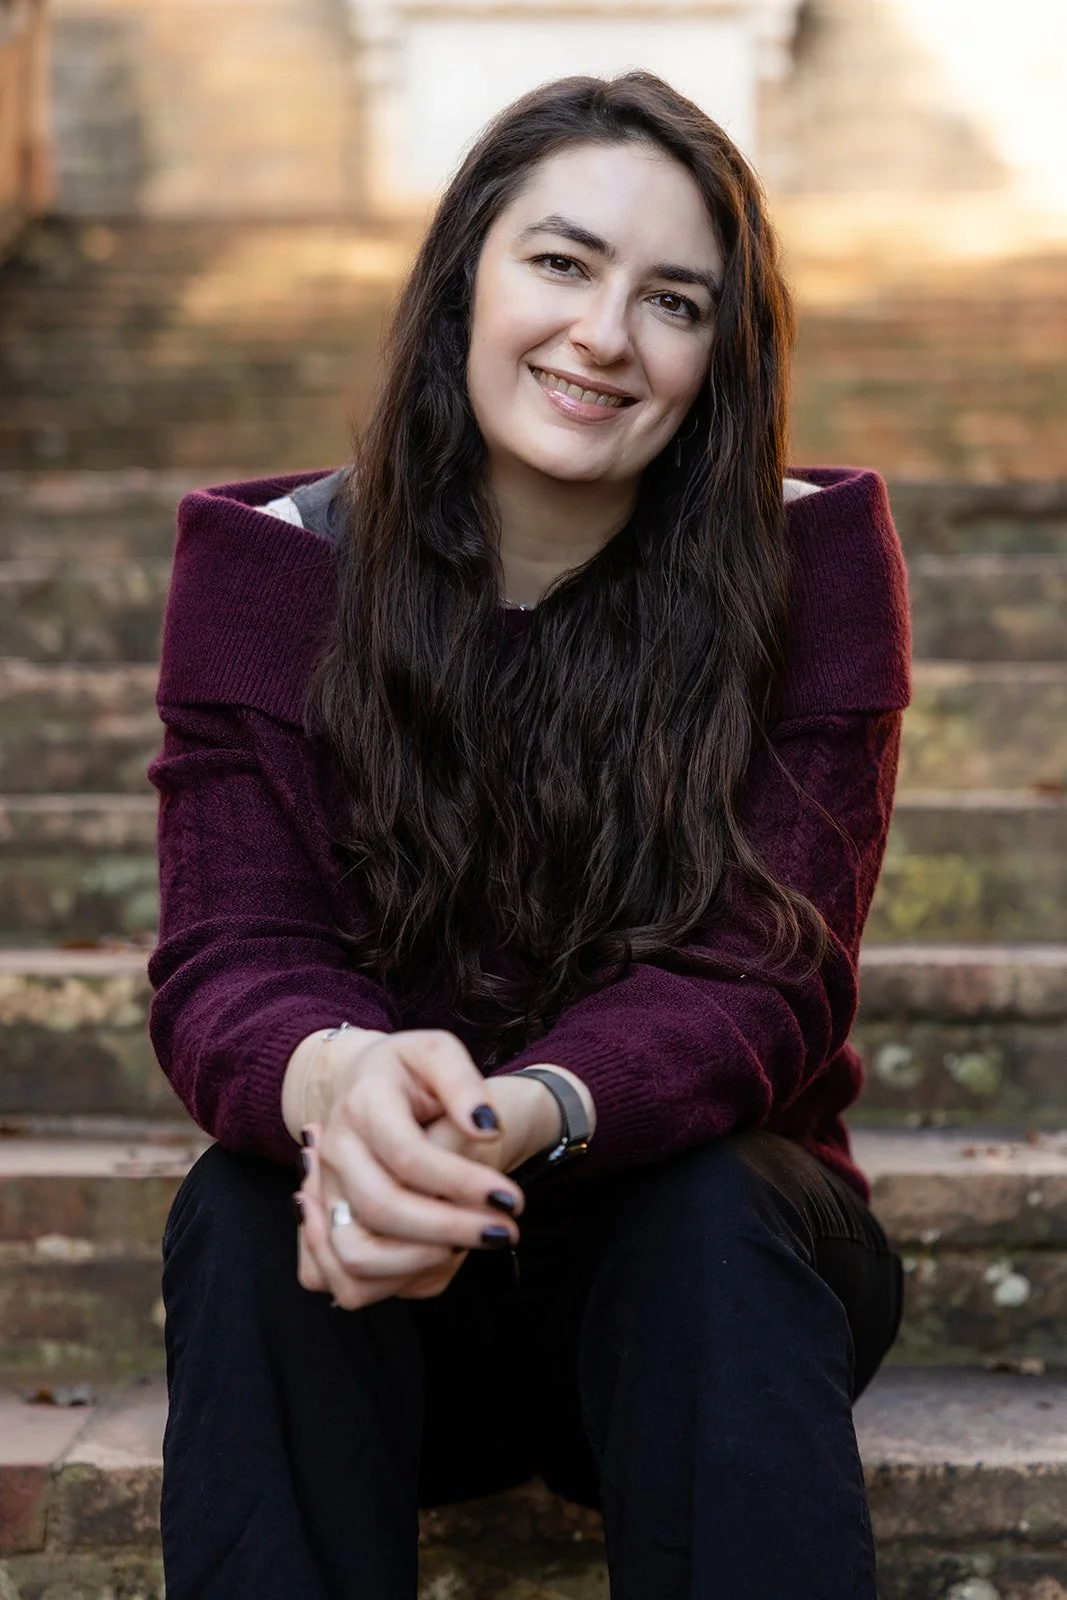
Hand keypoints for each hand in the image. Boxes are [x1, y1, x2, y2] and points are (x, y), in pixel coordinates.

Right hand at [294, 1031, 556, 1309]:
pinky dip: (395, 1280)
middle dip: (450, 1229)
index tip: (511, 1198)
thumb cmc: (412, 1072)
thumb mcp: (438, 1053)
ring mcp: (325, 1192)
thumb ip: (464, 1082)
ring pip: (355, 1256)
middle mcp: (334, 1152)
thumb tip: (486, 1128)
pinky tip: (439, 1256)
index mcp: (362, 1103)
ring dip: (419, 1263)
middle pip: (382, 1208)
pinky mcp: (329, 1223)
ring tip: (465, 1247)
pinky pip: (349, 1278)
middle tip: (503, 1231)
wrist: (369, 1085)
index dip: (462, 1183)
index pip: (408, 1156)